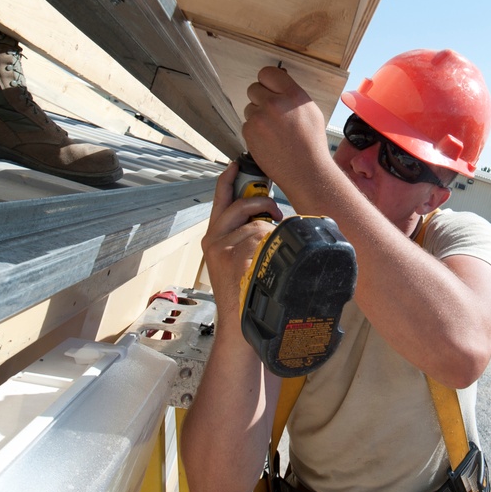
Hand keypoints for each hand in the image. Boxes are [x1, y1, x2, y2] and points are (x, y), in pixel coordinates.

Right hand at [201, 162, 281, 332]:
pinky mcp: (234, 257)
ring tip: (277, 251)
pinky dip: (274, 247)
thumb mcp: (235, 262)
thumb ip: (244, 239)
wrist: (239, 326)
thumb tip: (267, 221)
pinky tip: (272, 263)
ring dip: (273, 234)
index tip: (236, 165)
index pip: (220, 200)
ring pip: (258, 224)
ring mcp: (223, 249)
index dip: (229, 180)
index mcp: (213, 238)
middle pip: (241, 205)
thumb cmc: (244, 294)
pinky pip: (263, 239)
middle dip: (262, 204)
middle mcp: (214, 240)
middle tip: (275, 212)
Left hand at [242, 67, 331, 206]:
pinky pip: (246, 124)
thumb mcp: (310, 111)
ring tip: (273, 130)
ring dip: (257, 116)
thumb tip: (278, 84)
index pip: (267, 73)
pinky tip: (268, 140)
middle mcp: (274, 103)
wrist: (305, 170)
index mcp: (292, 95)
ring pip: (249, 107)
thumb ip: (292, 94)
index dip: (267, 81)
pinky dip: (254, 131)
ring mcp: (260, 118)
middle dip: (260, 98)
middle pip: (253, 88)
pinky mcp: (249, 132)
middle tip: (271, 112)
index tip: (269, 88)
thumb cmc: (311, 143)